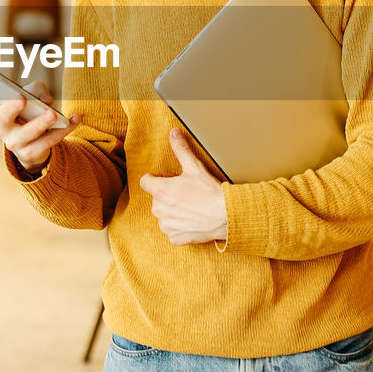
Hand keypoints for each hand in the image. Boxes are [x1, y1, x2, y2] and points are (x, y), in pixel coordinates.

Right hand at [0, 80, 79, 173]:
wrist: (36, 144)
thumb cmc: (29, 112)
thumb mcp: (32, 95)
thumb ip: (36, 90)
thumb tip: (44, 101)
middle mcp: (2, 128)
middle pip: (3, 118)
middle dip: (11, 108)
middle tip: (22, 99)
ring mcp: (16, 143)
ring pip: (27, 133)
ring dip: (40, 123)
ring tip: (53, 114)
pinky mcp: (32, 153)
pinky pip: (49, 141)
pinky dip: (64, 129)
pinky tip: (75, 119)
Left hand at [140, 129, 227, 245]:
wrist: (226, 215)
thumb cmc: (210, 191)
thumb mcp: (195, 167)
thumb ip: (180, 149)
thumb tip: (173, 133)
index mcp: (160, 190)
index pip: (146, 181)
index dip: (157, 178)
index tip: (170, 179)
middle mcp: (159, 209)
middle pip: (156, 197)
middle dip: (167, 193)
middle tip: (186, 191)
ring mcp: (166, 225)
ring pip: (163, 213)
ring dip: (172, 209)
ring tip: (191, 205)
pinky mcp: (175, 238)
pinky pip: (172, 229)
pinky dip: (180, 225)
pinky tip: (193, 219)